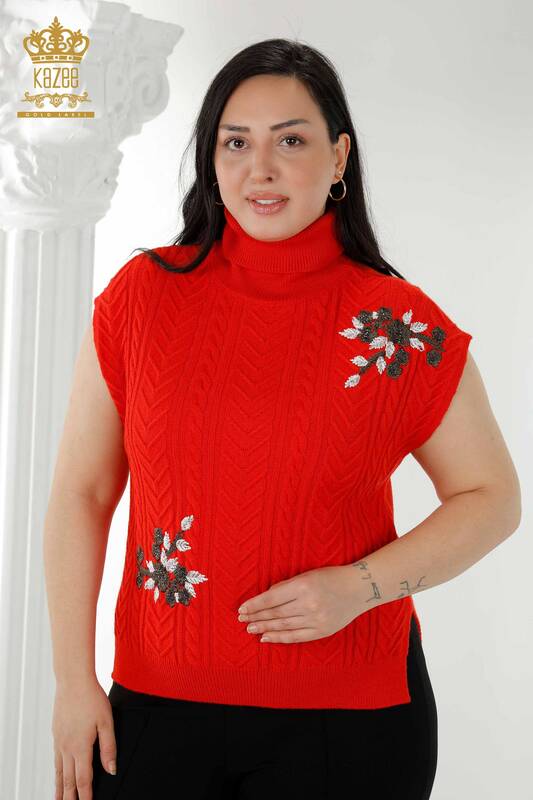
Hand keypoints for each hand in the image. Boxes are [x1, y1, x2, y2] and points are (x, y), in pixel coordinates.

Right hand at [52, 677, 116, 799]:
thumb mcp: (106, 722)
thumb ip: (109, 747)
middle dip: (70, 797)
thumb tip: (111, 769)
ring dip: (60, 788)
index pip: (83, 779)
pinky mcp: (56, 733)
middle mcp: (67, 747)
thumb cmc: (92, 698)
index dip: (86, 795)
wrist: (73, 680)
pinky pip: (56, 758)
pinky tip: (58, 774)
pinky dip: (56, 771)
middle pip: (68, 779)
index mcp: (81, 746)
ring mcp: (59, 740)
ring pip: (59, 771)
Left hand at [237, 565, 360, 643]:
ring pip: (283, 626)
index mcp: (303, 586)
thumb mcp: (307, 575)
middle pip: (275, 613)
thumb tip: (266, 597)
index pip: (271, 598)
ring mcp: (316, 619)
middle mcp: (308, 604)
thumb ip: (286, 586)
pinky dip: (280, 638)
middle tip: (242, 621)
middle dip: (256, 617)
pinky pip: (296, 636)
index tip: (242, 609)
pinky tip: (267, 638)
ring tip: (251, 629)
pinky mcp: (322, 630)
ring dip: (264, 628)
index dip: (254, 605)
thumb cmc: (330, 577)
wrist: (359, 588)